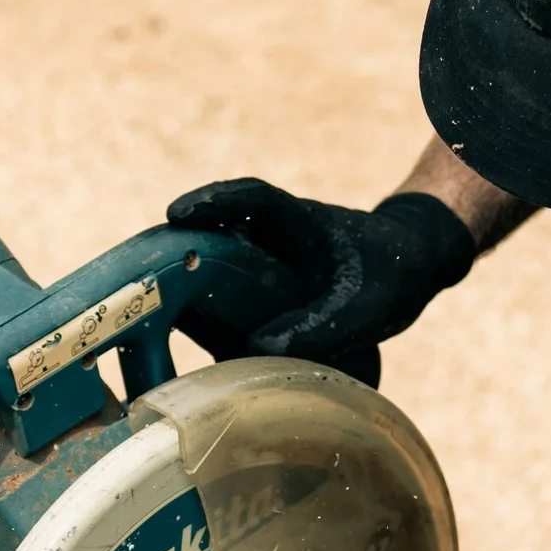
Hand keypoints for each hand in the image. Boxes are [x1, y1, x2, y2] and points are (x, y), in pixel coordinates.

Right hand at [164, 178, 474, 385]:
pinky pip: (227, 297)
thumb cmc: (392, 273)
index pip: (252, 200)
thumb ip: (321, 328)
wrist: (411, 265)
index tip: (176, 214)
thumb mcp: (365, 308)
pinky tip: (187, 348)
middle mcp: (272, 237)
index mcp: (299, 223)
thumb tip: (259, 350)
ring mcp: (264, 262)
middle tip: (138, 278)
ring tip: (149, 320)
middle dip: (175, 251)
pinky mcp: (263, 288)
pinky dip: (207, 317)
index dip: (213, 203)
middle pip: (214, 234)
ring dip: (185, 287)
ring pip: (215, 267)